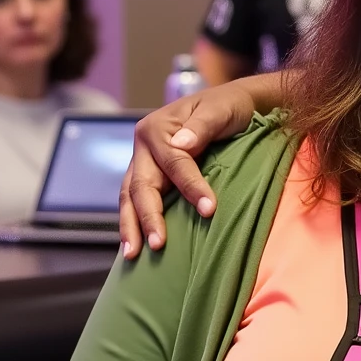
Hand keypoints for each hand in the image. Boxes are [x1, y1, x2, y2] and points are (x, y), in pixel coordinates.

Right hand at [118, 74, 282, 257]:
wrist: (232, 105)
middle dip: (149, 216)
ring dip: (131, 226)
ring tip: (133, 254)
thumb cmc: (229, 108)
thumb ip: (202, 125)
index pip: (174, 163)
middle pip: (141, 185)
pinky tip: (135, 246)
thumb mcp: (221, 110)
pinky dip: (134, 222)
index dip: (191, 187)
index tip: (209, 210)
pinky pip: (135, 201)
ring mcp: (143, 163)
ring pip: (129, 197)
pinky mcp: (149, 177)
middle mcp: (144, 146)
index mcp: (158, 128)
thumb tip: (183, 145)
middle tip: (159, 245)